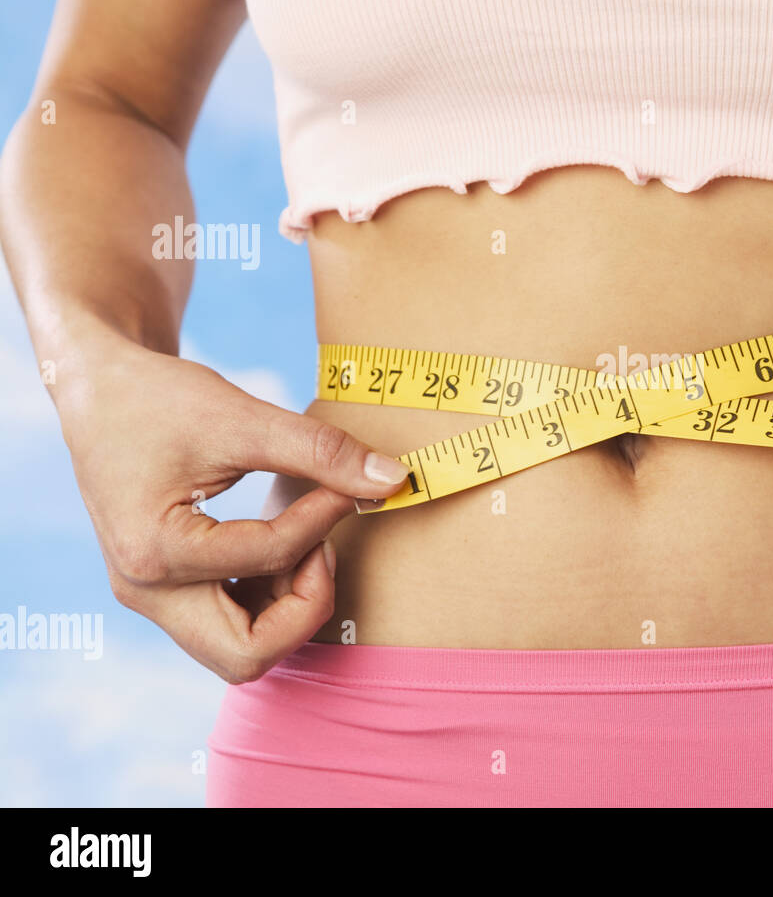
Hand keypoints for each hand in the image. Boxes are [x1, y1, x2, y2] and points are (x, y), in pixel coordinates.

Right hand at [58, 329, 410, 681]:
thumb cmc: (160, 399)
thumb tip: (395, 479)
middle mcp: (145, 591)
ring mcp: (152, 598)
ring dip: (289, 609)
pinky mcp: (168, 591)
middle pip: (247, 656)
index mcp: (154, 551)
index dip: (322, 520)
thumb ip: (321, 451)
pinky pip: (230, 627)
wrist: (102, 392)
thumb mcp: (243, 418)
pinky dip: (269, 601)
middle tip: (324, 547)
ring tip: (307, 542)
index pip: (269, 559)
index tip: (346, 485)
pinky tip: (286, 547)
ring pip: (241, 652)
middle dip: (305, 608)